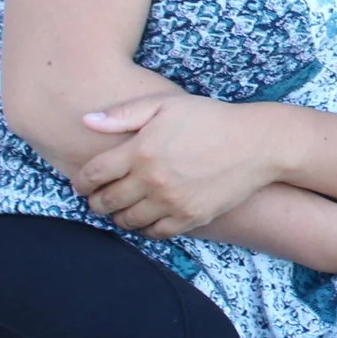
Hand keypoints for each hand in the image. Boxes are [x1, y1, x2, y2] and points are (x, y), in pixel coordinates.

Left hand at [73, 93, 281, 237]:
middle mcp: (151, 180)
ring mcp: (171, 202)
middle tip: (99, 197)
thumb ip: (124, 114)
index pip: (92, 175)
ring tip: (122, 207)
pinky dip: (145, 228)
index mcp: (140, 150)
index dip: (81, 181)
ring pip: (127, 221)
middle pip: (105, 202)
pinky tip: (147, 216)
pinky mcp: (189, 218)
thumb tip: (86, 121)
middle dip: (95, 201)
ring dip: (118, 216)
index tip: (83, 182)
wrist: (256, 144)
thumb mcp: (165, 104)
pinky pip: (155, 233)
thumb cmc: (209, 118)